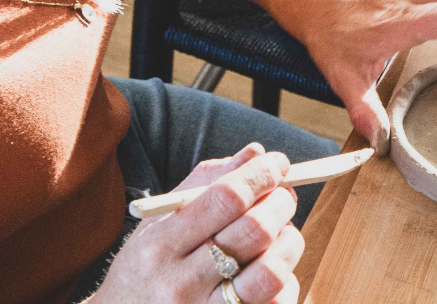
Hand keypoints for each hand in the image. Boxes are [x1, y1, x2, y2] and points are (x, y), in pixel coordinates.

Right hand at [93, 145, 302, 303]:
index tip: (278, 163)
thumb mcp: (162, 220)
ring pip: (271, 273)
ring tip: (282, 232)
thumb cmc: (147, 264)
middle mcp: (181, 283)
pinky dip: (286, 281)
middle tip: (284, 195)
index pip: (225, 199)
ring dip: (289, 242)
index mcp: (162, 244)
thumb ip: (208, 181)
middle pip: (254, 231)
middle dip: (280, 203)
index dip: (260, 175)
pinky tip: (272, 267)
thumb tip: (257, 153)